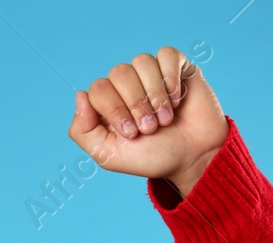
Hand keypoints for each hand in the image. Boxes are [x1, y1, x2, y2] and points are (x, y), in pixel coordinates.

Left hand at [68, 47, 228, 199]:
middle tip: (150, 128)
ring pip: (141, 61)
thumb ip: (83, 130)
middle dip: (136, 104)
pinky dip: (171, 79)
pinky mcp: (176, 66)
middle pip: (119, 72)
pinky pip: (166, 55)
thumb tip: (79, 94)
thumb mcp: (108, 155)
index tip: (132, 133)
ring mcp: (151, 74)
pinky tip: (178, 100)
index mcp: (106, 104)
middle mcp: (126, 85)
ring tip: (165, 118)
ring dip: (155, 94)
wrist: (193, 158)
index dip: (114, 109)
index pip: (98, 89)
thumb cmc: (151, 157)